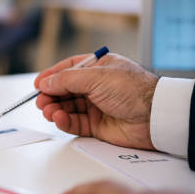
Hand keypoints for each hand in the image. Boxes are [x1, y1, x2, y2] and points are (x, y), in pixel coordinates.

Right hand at [34, 53, 157, 149]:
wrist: (156, 116)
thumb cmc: (134, 90)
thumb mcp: (96, 77)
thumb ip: (66, 80)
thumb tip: (45, 83)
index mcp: (98, 68)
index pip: (68, 69)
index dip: (52, 76)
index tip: (38, 84)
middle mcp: (97, 86)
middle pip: (65, 90)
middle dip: (50, 95)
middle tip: (40, 101)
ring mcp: (97, 106)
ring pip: (67, 107)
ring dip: (55, 109)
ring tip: (48, 111)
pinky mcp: (97, 125)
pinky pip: (75, 123)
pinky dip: (64, 121)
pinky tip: (58, 119)